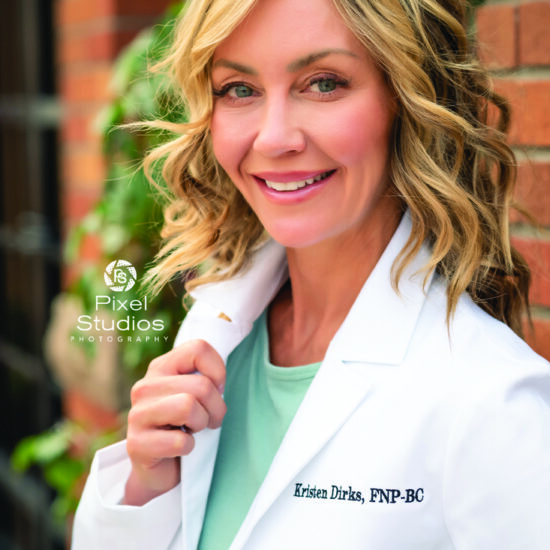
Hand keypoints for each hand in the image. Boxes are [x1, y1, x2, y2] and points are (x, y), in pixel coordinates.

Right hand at [123, 339, 225, 505]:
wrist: (161, 468)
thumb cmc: (185, 425)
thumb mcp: (197, 393)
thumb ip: (206, 377)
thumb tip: (218, 383)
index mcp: (161, 367)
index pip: (198, 348)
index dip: (218, 372)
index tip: (216, 391)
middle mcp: (145, 386)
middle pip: (201, 385)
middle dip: (216, 408)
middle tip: (209, 420)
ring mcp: (137, 415)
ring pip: (188, 406)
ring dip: (201, 424)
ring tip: (192, 430)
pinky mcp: (136, 444)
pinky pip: (180, 441)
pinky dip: (189, 447)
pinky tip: (178, 448)